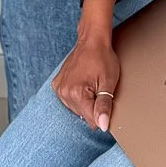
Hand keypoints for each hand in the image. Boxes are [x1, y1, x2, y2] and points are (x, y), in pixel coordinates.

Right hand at [55, 0, 121, 130]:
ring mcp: (58, 89)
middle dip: (93, 106)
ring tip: (91, 84)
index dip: (102, 113)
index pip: (92, 120)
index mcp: (76, 94)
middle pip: (83, 115)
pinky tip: (83, 83)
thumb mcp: (108, 82)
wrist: (91, 40)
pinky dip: (77, 95)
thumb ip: (104, 106)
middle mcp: (64, 93)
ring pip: (76, 108)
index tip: (105, 98)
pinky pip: (69, 100)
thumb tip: (103, 126)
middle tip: (98, 88)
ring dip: (85, 100)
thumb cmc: (102, 58)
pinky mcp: (57, 85)